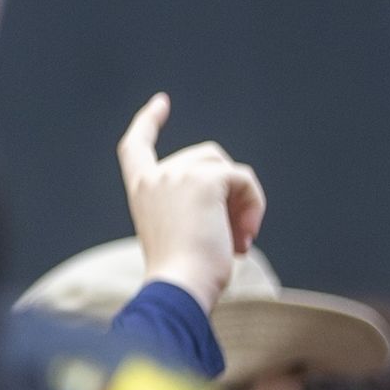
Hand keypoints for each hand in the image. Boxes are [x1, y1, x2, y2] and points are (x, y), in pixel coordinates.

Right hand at [117, 93, 263, 311]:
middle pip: (208, 159)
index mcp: (141, 191)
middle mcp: (154, 177)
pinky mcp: (205, 179)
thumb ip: (194, 206)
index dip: (148, 122)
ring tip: (240, 238)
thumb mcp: (181, 233)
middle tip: (236, 235)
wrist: (179, 286)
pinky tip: (244, 237)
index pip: (136, 147)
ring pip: (229, 169)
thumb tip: (235, 196)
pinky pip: (244, 180)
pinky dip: (254, 206)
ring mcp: (177, 174)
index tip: (161, 103)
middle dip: (229, 192)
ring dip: (244, 202)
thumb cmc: (183, 275)